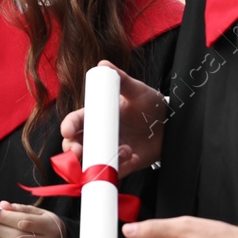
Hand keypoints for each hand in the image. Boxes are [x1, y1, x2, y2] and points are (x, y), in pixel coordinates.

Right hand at [59, 60, 168, 175]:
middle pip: (75, 146)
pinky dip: (120, 167)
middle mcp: (98, 136)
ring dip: (99, 161)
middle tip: (78, 151)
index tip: (68, 131)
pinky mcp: (123, 164)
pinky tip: (132, 155)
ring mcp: (109, 151)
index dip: (68, 127)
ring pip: (91, 163)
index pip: (75, 122)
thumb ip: (121, 79)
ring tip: (122, 150)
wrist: (169, 123)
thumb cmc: (149, 104)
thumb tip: (104, 65)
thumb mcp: (136, 90)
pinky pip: (114, 172)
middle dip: (72, 151)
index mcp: (95, 117)